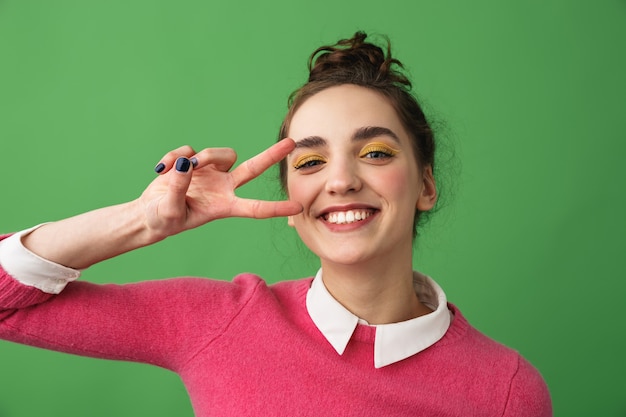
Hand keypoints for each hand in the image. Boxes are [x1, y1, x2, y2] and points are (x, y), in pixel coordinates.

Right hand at [139, 139, 302, 239]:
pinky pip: (189, 150)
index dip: (276, 209)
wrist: (149, 212)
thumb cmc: (162, 220)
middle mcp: (223, 187)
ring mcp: (211, 173)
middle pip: (253, 168)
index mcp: (224, 206)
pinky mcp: (195, 162)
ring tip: (179, 169)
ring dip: (202, 156)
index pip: (255, 208)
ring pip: (218, 153)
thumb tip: (187, 165)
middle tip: (291, 142)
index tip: (298, 208)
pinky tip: (163, 170)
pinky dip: (174, 157)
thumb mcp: (169, 211)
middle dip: (272, 155)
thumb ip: (178, 189)